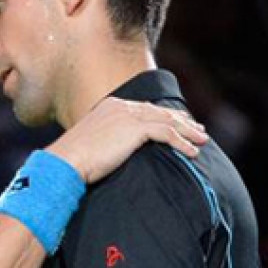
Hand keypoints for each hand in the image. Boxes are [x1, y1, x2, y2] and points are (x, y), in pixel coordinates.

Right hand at [47, 96, 207, 183]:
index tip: (179, 124)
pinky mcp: (135, 129)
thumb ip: (107, 141)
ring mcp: (128, 115)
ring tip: (202, 141)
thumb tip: (114, 152)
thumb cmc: (73, 160)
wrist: (65, 162)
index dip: (165, 117)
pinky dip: (182, 142)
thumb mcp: (91, 144)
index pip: (145, 109)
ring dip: (188, 131)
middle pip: (160, 111)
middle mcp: (121, 106)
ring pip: (167, 120)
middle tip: (198, 130)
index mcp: (110, 106)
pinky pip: (166, 133)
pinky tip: (192, 152)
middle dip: (182, 121)